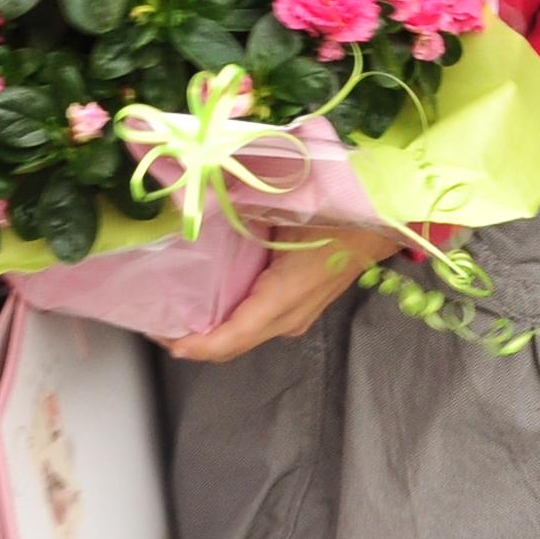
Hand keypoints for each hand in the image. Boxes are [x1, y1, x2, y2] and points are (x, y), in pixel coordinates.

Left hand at [164, 223, 406, 362]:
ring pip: (244, 337)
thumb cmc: (337, 212)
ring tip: (175, 313)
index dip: (197, 344)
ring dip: (210, 333)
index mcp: (284, 296)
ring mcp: (296, 317)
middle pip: (233, 344)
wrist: (382, 223)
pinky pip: (256, 325)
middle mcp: (288, 317)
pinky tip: (208, 302)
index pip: (233, 337)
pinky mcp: (299, 309)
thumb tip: (198, 194)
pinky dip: (228, 323)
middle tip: (157, 323)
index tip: (165, 339)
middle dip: (193, 341)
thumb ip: (241, 203)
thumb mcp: (287, 205)